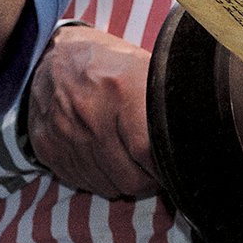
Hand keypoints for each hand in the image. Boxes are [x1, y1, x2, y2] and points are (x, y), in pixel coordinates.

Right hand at [25, 24, 159, 198]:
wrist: (53, 56)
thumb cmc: (109, 63)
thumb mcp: (144, 68)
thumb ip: (164, 103)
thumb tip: (195, 136)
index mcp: (121, 89)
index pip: (148, 150)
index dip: (165, 167)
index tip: (174, 167)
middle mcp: (89, 113)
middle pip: (129, 177)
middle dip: (149, 180)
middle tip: (155, 168)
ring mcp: (64, 133)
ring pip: (107, 185)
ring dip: (124, 180)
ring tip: (131, 161)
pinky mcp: (46, 147)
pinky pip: (82, 182)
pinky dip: (98, 179)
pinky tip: (105, 159)